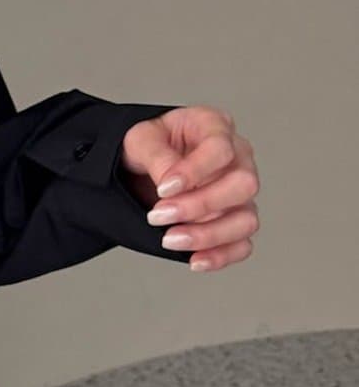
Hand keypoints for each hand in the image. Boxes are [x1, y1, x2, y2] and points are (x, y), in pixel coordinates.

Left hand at [118, 104, 259, 272]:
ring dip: (208, 234)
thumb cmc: (147, 145)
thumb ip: (157, 157)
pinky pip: (242, 244)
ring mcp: (240, 193)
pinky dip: (220, 256)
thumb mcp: (141, 139)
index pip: (221, 149)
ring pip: (246, 219)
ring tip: (169, 240)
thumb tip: (172, 185)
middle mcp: (238, 159)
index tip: (163, 187)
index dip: (194, 171)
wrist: (141, 167)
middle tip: (159, 215)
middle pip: (243, 185)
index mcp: (215, 127)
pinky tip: (193, 259)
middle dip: (200, 205)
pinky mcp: (235, 221)